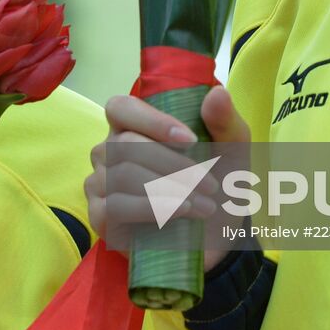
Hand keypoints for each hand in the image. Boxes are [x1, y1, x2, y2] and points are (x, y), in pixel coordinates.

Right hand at [86, 86, 249, 271]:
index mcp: (131, 126)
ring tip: (203, 206)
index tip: (190, 140)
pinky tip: (179, 214)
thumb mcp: (230, 150)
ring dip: (169, 190)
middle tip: (210, 186)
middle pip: (126, 145)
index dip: (151, 121)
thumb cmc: (216, 183)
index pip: (120, 108)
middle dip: (173, 165)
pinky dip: (151, 209)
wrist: (214, 237)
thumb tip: (217, 93)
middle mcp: (108, 151)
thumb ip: (224, 121)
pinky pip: (115, 206)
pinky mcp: (100, 217)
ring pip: (122, 176)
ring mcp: (99, 184)